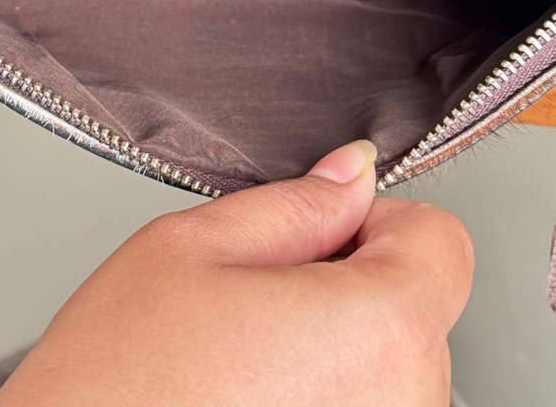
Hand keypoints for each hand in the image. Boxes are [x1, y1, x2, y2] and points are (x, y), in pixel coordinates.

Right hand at [0, 141, 473, 406]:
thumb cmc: (114, 387)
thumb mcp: (191, 249)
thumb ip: (294, 204)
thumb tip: (352, 172)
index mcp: (379, 330)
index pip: (441, 240)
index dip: (377, 219)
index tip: (323, 229)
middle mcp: (407, 405)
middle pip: (417, 302)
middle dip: (349, 279)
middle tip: (258, 295)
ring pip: (390, 361)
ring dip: (335, 343)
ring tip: (245, 356)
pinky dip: (325, 393)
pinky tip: (254, 396)